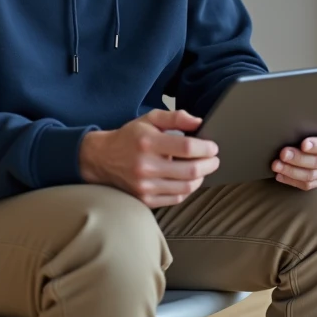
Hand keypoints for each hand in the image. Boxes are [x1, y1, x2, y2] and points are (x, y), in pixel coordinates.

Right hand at [79, 109, 219, 207]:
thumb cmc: (130, 137)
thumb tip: (198, 122)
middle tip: (214, 159)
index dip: (205, 148)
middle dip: (209, 165)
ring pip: (186, 187)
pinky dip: (187, 190)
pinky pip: (176, 198)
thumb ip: (175, 117)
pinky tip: (188, 180)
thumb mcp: (149, 119)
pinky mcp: (145, 199)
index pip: (186, 147)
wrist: (102, 159)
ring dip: (201, 178)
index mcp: (148, 143)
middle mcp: (146, 166)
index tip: (213, 147)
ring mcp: (145, 186)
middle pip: (190, 170)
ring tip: (203, 169)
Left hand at [271, 97, 316, 190]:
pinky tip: (279, 175)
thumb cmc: (310, 123)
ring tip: (276, 165)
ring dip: (291, 171)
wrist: (301, 135)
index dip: (316, 145)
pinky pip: (306, 185)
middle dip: (298, 158)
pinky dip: (291, 180)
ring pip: (311, 176)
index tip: (303, 144)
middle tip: (282, 153)